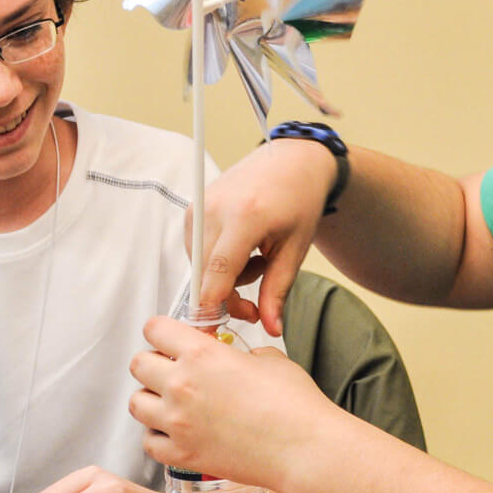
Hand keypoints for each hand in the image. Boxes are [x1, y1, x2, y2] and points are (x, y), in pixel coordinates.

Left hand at [129, 315, 340, 489]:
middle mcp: (182, 384)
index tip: (172, 340)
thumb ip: (240, 355)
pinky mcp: (182, 455)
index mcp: (202, 353)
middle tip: (173, 372)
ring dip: (151, 400)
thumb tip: (236, 360)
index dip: (163, 332)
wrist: (304, 449)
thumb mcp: (270, 360)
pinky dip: (159, 437)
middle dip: (154, 364)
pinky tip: (177, 433)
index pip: (155, 329)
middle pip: (138, 364)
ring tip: (172, 404)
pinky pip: (149, 442)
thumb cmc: (295, 404)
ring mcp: (178, 422)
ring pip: (136, 403)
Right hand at [195, 139, 339, 335]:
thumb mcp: (295, 249)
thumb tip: (270, 328)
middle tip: (255, 305)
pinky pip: (197, 251)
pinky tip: (240, 248)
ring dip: (224, 278)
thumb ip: (278, 291)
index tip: (213, 331)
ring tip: (255, 260)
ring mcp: (200, 206)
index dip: (213, 307)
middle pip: (205, 275)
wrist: (292, 161)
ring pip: (200, 267)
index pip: (218, 272)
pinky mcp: (194, 207)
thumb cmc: (299, 199)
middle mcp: (215, 208)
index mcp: (245, 216)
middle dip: (227, 298)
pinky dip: (216, 261)